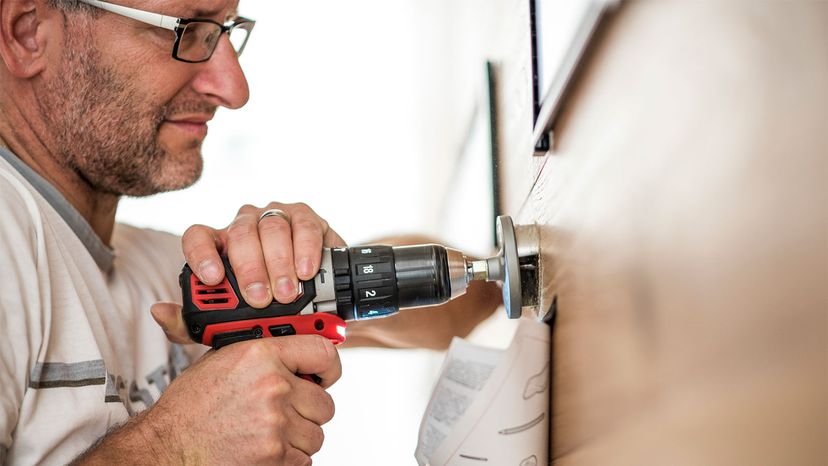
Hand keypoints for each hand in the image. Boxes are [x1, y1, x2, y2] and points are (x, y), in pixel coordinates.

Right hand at [77, 335, 340, 464]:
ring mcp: (276, 423)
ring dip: (297, 438)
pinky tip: (263, 449)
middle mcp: (273, 386)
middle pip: (324, 402)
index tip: (326, 374)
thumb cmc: (189, 408)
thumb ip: (258, 351)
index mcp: (261, 355)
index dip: (329, 366)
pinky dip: (288, 459)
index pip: (322, 352)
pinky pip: (304, 460)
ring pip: (315, 434)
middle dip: (308, 410)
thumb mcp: (219, 361)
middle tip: (286, 413)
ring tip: (267, 432)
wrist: (165, 448)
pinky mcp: (275, 456)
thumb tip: (290, 342)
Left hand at [153, 202, 344, 342]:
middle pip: (240, 234)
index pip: (198, 236)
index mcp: (219, 245)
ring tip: (286, 293)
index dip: (201, 254)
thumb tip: (160, 311)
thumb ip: (191, 323)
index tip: (212, 278)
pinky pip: (304, 225)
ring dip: (280, 263)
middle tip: (260, 299)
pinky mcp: (305, 218)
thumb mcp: (228, 321)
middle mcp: (244, 226)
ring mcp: (275, 217)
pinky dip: (306, 249)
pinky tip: (306, 271)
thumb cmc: (266, 307)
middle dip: (250, 269)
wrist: (312, 302)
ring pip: (272, 228)